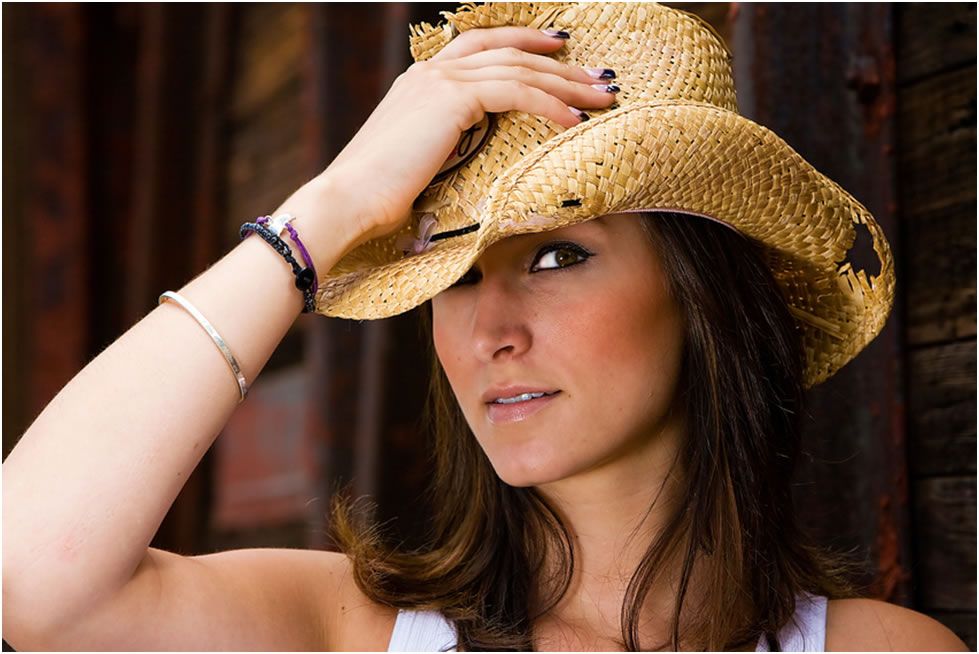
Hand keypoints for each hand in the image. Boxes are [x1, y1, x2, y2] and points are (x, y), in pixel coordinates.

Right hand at [320, 26, 616, 243]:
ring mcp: (440, 80)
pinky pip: (516, 92)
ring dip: (567, 83)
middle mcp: (431, 71)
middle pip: (510, 52)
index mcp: (421, 81)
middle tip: (599, 75)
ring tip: (603, 96)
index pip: (483, 46)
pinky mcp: (452, 98)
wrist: (348, 201)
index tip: (560, 50)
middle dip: (561, 63)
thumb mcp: (416, 163)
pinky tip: (575, 120)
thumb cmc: (376, 198)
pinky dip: (550, 104)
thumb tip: (470, 163)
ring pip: (520, 68)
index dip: (524, 42)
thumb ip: (444, 147)